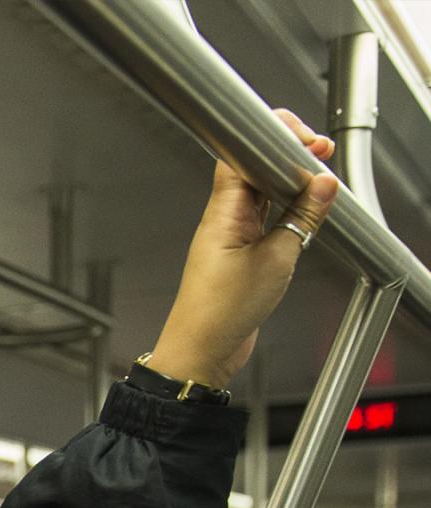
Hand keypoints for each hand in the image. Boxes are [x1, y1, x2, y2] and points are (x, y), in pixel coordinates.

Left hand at [147, 110, 339, 390]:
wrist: (200, 353)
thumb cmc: (221, 314)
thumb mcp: (277, 260)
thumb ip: (303, 217)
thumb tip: (324, 184)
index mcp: (224, 212)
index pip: (245, 153)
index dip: (278, 138)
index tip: (309, 143)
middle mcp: (223, 218)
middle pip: (256, 168)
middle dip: (290, 158)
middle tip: (320, 160)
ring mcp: (230, 234)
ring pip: (263, 192)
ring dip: (290, 186)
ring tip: (317, 188)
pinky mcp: (238, 252)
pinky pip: (265, 217)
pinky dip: (286, 210)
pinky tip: (303, 214)